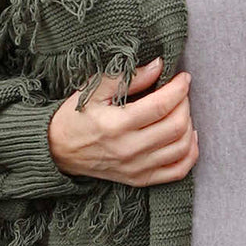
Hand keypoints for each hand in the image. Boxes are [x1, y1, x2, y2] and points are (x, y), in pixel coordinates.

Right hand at [48, 57, 198, 186]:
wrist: (56, 150)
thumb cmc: (74, 116)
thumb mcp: (93, 90)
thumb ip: (127, 77)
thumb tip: (158, 66)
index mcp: (116, 125)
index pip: (162, 106)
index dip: (179, 88)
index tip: (183, 77)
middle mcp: (128, 149)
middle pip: (176, 126)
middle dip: (185, 103)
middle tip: (179, 92)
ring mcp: (136, 168)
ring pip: (181, 147)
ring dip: (189, 125)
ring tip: (181, 111)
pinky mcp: (139, 179)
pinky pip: (178, 171)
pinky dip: (190, 153)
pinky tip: (187, 137)